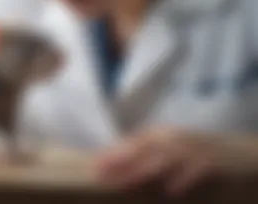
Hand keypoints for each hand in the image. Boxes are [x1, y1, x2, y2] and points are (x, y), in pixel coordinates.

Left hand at [95, 127, 257, 196]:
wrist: (231, 150)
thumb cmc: (192, 148)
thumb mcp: (167, 144)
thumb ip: (145, 149)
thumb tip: (115, 158)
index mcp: (160, 134)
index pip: (132, 143)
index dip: (113, 153)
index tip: (94, 165)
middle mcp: (172, 139)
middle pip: (143, 151)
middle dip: (121, 163)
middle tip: (102, 176)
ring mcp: (190, 150)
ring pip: (163, 161)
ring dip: (143, 172)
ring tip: (125, 183)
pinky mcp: (209, 163)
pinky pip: (194, 172)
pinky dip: (183, 179)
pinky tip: (171, 191)